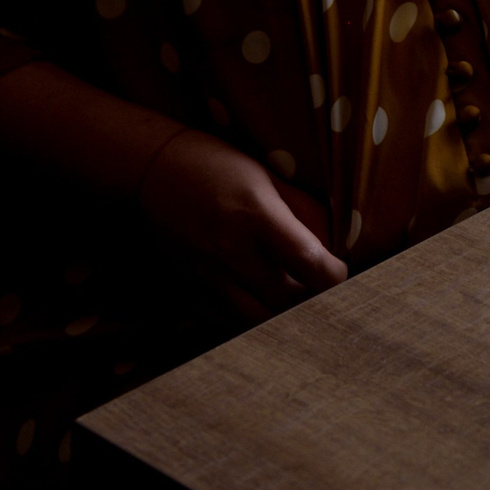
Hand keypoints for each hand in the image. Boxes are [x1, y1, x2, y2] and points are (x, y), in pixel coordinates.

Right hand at [136, 127, 347, 321]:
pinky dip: (250, 323)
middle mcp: (234, 253)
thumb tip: (333, 240)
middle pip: (288, 301)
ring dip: (282, 318)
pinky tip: (260, 307)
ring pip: (258, 322)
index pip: (309, 262)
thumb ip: (302, 209)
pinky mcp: (191, 291)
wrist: (150, 172)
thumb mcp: (266, 175)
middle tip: (323, 292)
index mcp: (258, 217)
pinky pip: (228, 324)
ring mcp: (209, 277)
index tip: (339, 271)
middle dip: (313, 302)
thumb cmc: (215, 165)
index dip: (335, 276)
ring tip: (295, 304)